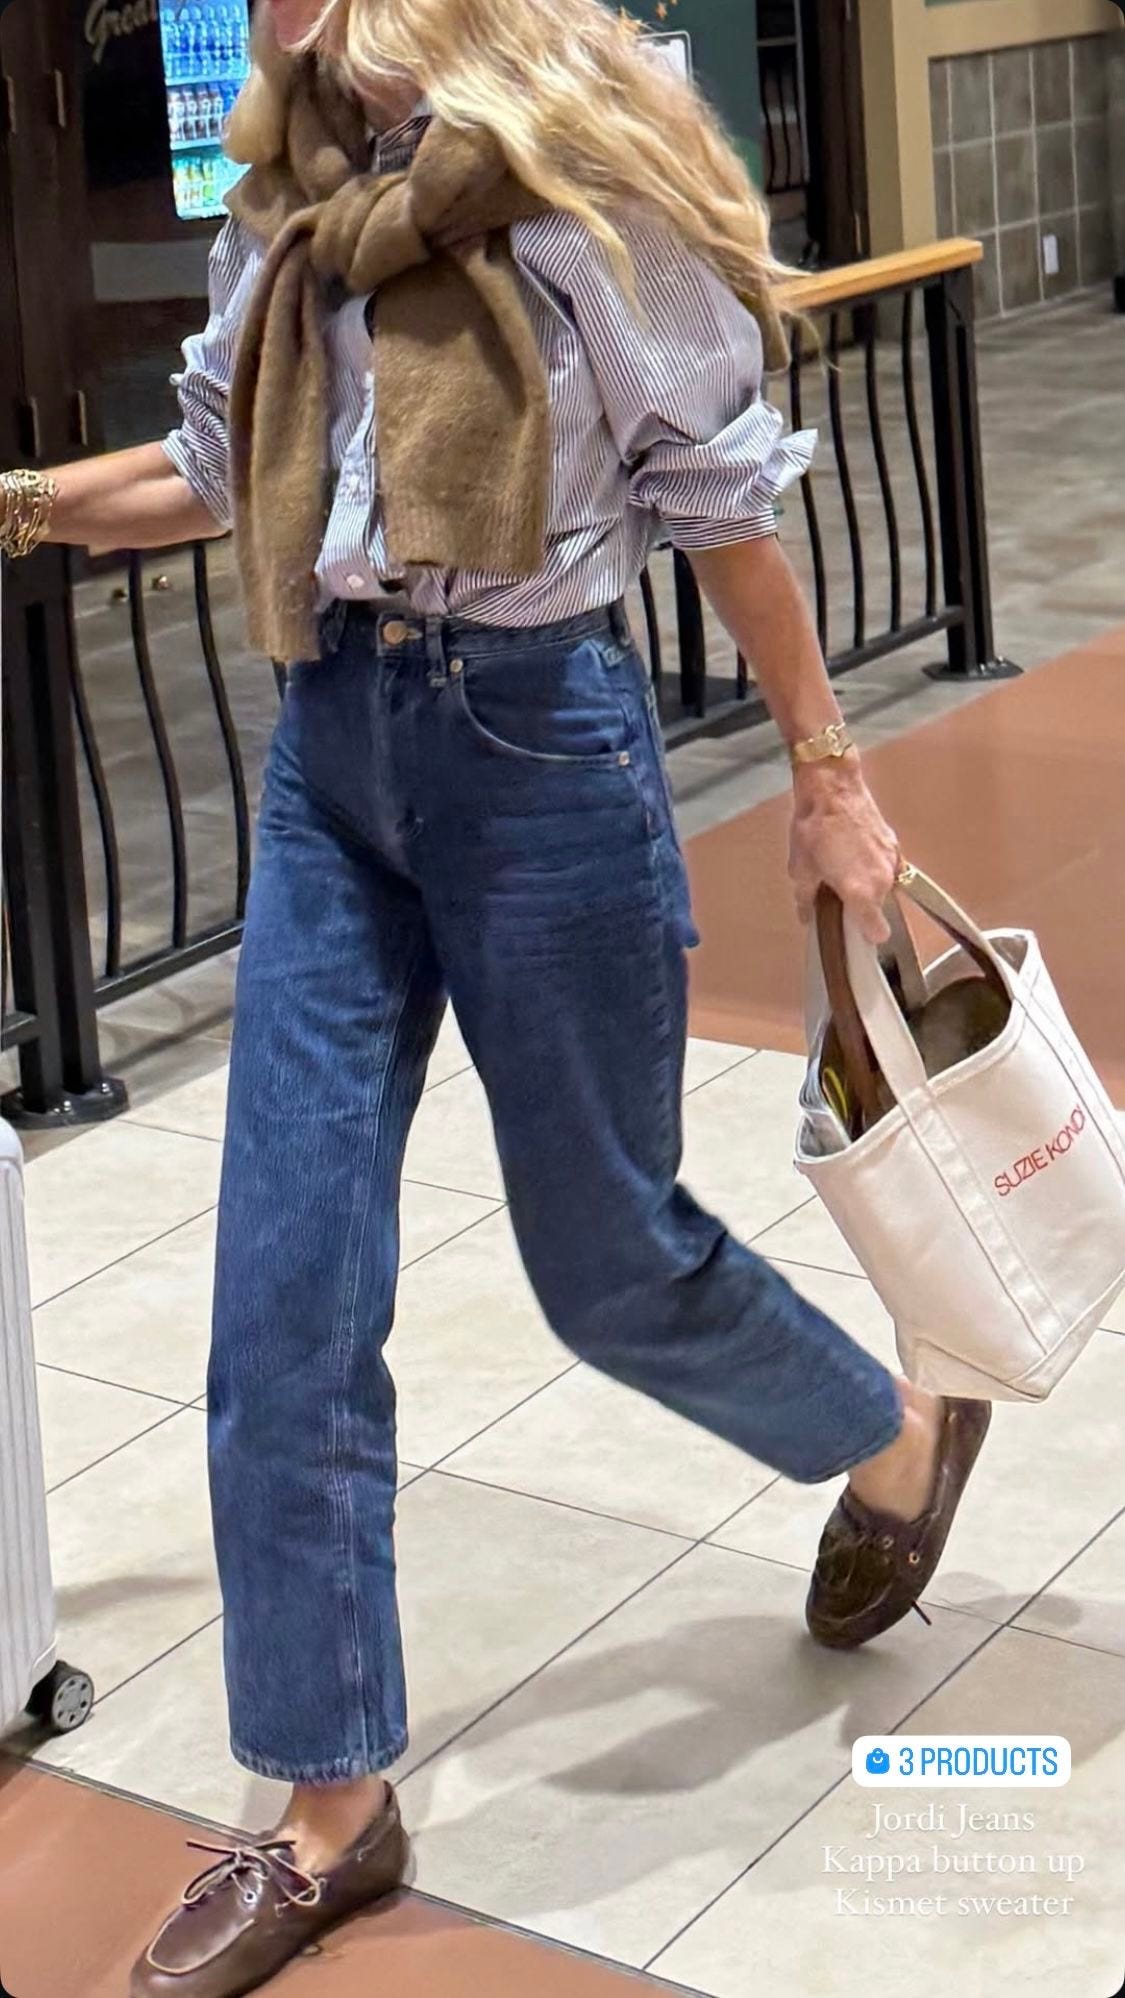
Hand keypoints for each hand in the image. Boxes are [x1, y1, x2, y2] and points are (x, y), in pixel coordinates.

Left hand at [788, 753, 898, 944]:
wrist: (832, 788)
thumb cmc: (814, 829)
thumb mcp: (801, 870)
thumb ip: (807, 899)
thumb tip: (807, 917)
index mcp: (860, 893)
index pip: (878, 933)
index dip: (864, 936)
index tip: (851, 931)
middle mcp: (883, 881)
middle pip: (879, 910)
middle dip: (861, 907)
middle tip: (837, 894)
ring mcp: (892, 862)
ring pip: (884, 888)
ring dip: (868, 886)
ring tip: (843, 869)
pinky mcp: (894, 845)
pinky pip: (887, 868)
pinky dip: (874, 867)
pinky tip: (854, 854)